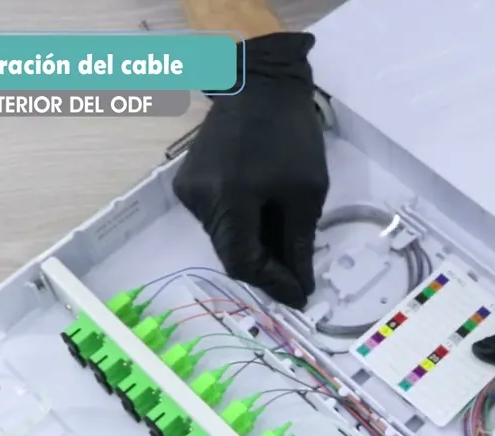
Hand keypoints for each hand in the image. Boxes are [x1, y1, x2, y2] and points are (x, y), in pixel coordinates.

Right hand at [173, 32, 328, 308]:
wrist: (259, 83)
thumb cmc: (289, 133)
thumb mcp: (306, 191)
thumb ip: (299, 242)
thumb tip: (300, 284)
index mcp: (228, 201)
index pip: (243, 263)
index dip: (272, 283)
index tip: (299, 294)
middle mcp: (199, 200)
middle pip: (230, 253)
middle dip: (265, 268)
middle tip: (297, 275)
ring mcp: (189, 191)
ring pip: (223, 238)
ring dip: (254, 246)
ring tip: (285, 243)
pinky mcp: (188, 181)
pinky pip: (217, 218)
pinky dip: (242, 226)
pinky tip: (265, 218)